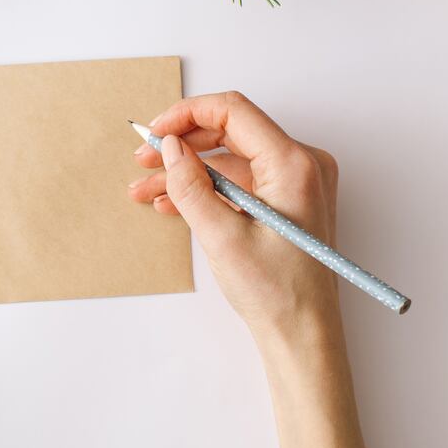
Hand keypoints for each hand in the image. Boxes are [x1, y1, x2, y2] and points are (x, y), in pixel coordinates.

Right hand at [128, 91, 339, 340]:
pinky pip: (240, 181)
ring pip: (229, 160)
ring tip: (146, 189)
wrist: (303, 335)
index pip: (233, 112)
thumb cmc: (277, 293)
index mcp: (294, 165)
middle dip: (182, 144)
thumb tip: (171, 148)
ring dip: (187, 172)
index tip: (155, 132)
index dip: (187, 115)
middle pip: (230, 132)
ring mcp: (295, 183)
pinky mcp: (285, 201)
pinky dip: (206, 189)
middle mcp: (301, 165)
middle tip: (144, 160)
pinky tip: (172, 203)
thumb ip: (191, 186)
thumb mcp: (222, 237)